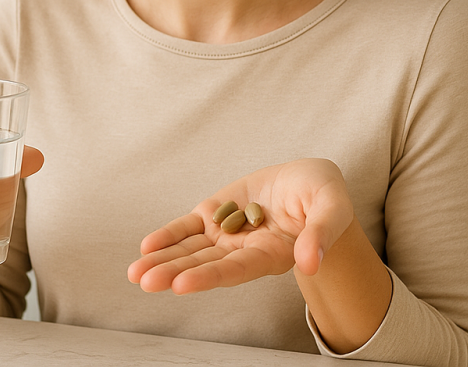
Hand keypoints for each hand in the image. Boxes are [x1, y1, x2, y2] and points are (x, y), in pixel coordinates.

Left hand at [127, 158, 353, 294]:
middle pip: (205, 265)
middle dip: (174, 273)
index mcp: (272, 254)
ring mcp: (227, 231)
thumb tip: (309, 262)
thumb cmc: (325, 197)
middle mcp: (244, 249)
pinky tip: (147, 246)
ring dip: (163, 259)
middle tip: (145, 281)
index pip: (236, 270)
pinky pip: (189, 226)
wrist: (310, 181)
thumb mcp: (332, 209)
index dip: (209, 277)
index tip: (181, 285)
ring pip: (191, 249)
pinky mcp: (217, 211)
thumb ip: (321, 234)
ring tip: (136, 272)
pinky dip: (169, 235)